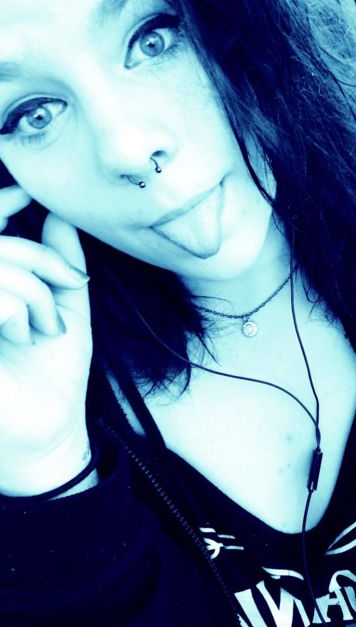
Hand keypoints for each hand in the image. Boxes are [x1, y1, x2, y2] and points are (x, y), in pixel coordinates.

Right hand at [0, 186, 92, 494]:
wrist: (49, 432)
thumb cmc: (52, 375)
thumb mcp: (63, 309)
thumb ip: (58, 263)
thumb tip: (60, 214)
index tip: (25, 194)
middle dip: (38, 260)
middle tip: (67, 287)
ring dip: (31, 290)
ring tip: (45, 326)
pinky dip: (17, 308)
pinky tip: (25, 335)